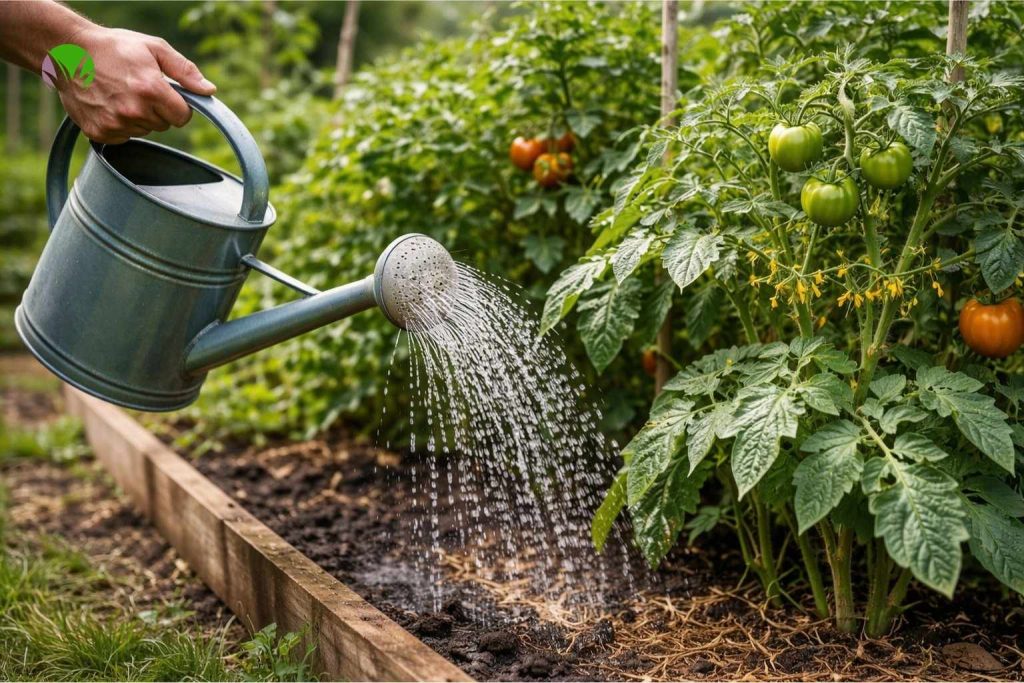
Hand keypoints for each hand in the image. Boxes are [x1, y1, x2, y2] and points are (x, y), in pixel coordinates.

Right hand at [58, 26, 215, 143]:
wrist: (68, 52)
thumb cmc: (115, 48)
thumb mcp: (154, 48)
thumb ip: (185, 71)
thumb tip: (209, 91)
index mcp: (150, 90)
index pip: (182, 117)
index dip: (178, 106)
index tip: (167, 94)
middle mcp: (133, 111)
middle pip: (164, 125)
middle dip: (157, 110)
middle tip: (138, 88)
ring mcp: (114, 124)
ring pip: (144, 131)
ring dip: (138, 117)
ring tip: (120, 94)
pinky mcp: (99, 133)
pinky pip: (124, 137)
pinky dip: (120, 124)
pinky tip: (108, 104)